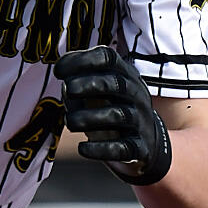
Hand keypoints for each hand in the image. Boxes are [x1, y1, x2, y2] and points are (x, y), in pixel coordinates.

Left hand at [53, 45, 171, 184]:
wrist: (148, 140)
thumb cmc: (111, 106)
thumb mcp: (99, 88)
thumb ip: (77, 81)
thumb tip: (64, 83)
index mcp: (124, 74)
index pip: (107, 58)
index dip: (81, 61)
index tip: (58, 71)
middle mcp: (135, 93)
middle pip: (115, 84)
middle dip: (88, 85)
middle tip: (67, 91)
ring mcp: (140, 120)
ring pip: (117, 115)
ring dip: (87, 118)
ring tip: (70, 122)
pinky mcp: (140, 147)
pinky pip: (122, 148)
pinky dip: (100, 149)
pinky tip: (82, 148)